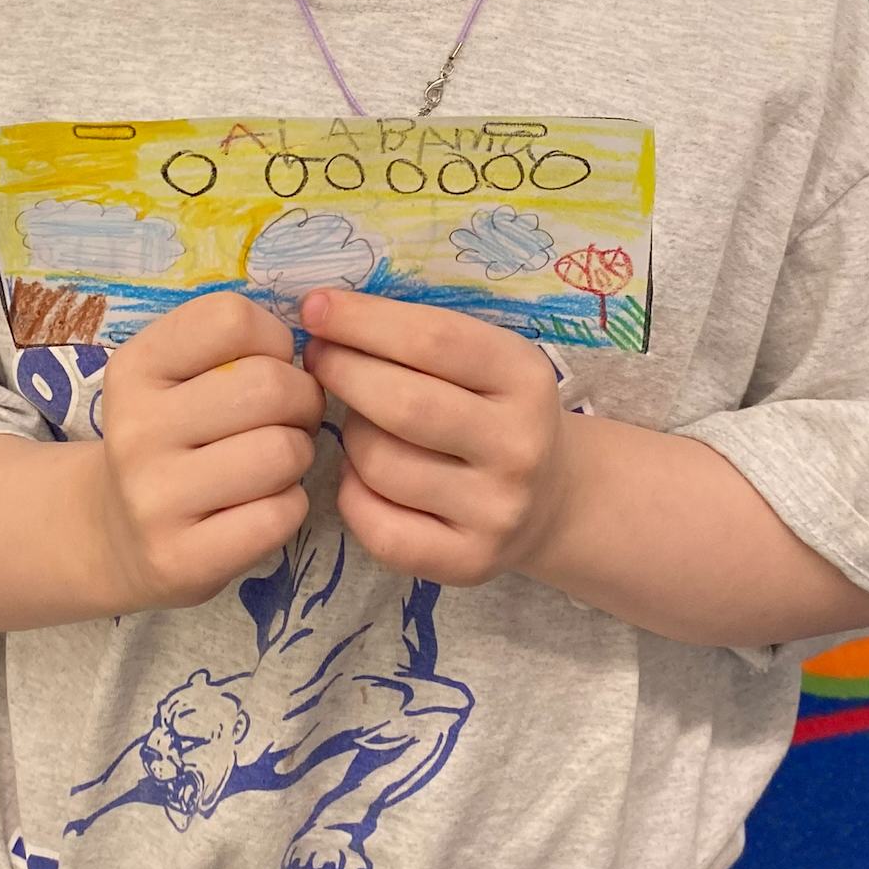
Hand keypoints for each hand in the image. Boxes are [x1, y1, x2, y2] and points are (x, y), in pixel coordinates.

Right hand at [94, 295, 323, 611]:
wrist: (111, 535)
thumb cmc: (169, 440)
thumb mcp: (173, 376)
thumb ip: (233, 346)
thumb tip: (320, 342)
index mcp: (136, 367)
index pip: (231, 318)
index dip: (272, 340)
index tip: (265, 365)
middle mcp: (136, 428)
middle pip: (270, 386)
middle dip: (302, 399)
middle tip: (289, 419)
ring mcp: (153, 498)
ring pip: (282, 451)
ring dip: (298, 454)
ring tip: (276, 462)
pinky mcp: (180, 558)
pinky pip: (280, 514)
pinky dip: (290, 506)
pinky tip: (263, 506)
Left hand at [301, 292, 572, 586]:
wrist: (553, 497)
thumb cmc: (496, 409)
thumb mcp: (487, 360)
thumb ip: (421, 337)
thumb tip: (324, 314)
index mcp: (525, 378)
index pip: (432, 340)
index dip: (363, 320)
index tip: (315, 307)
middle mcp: (518, 446)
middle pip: (403, 404)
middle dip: (342, 372)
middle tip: (317, 357)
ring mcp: (496, 510)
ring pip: (380, 464)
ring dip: (348, 434)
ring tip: (357, 420)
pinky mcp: (469, 561)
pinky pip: (378, 526)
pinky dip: (351, 492)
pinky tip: (359, 472)